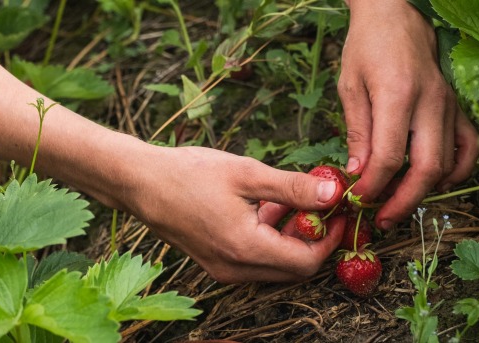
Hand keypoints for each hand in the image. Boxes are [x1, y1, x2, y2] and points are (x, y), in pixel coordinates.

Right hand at [119, 144, 346, 282]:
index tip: (337, 212)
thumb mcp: (246, 173)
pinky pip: (255, 262)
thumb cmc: (189, 173)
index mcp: (246, 248)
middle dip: (313, 240)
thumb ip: (292, 188)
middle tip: (319, 206)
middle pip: (293, 268)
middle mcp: (235, 269)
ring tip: (291, 202)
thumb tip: (332, 194)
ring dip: (291, 239)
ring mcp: (223, 270)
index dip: (329, 238)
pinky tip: (265, 209)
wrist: (141, 184)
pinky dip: (270, 241)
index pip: (307, 261)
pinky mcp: (215, 263)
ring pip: (275, 266)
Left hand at [337, 0, 478, 228]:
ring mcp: (448, 106)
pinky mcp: (456, 107)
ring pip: (448, 163)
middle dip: (403, 201)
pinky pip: (468, 147)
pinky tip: (434, 182)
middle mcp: (430, 103)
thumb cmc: (366, 48)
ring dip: (425, 191)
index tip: (359, 198)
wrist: (396, 17)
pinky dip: (456, 171)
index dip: (373, 186)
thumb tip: (359, 173)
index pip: (388, 157)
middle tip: (382, 218)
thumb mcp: (350, 86)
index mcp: (397, 96)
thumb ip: (358, 131)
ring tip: (400, 204)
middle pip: (426, 168)